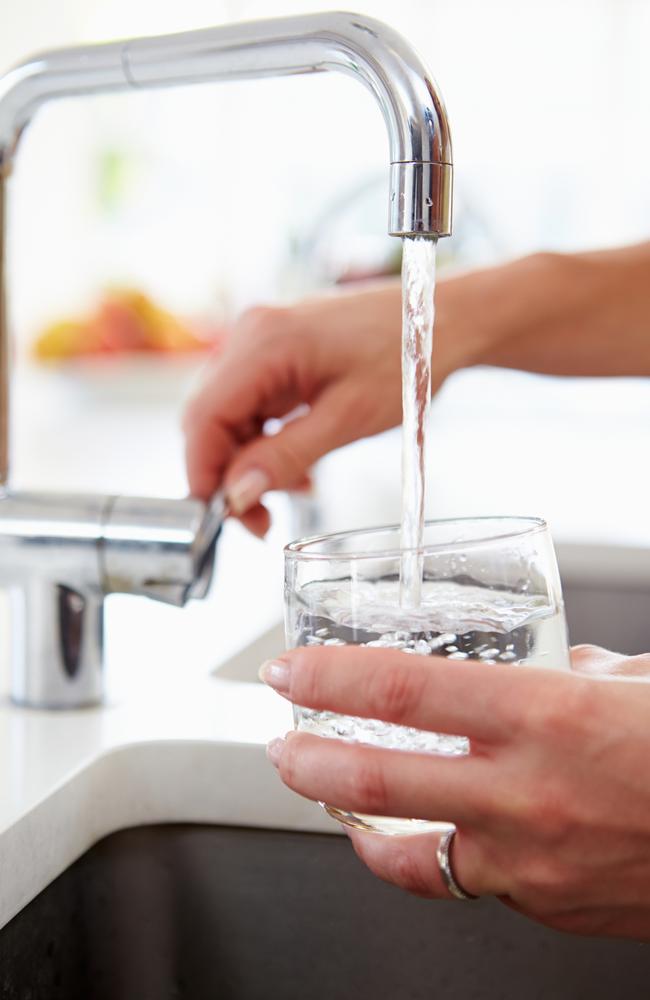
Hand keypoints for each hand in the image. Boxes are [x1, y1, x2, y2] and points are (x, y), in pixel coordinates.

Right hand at [183, 275, 489, 535]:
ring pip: (228, 417)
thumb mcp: (347, 419)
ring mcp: (261, 341)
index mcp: (264, 342)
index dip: (204, 473)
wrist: (442, 319)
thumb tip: (236, 495)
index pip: (203, 416)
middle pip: (209, 418)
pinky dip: (265, 441)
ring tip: (293, 492)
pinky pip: (252, 406)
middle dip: (227, 474)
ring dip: (249, 461)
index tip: (223, 518)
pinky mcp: (276, 353)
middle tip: (261, 519)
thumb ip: (285, 457)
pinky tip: (298, 467)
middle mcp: (252, 335)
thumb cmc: (407, 357)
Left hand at [260, 644, 649, 939]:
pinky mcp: (547, 906)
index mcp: (547, 717)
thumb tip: (557, 663)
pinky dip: (434, 856)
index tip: (289, 669)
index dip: (327, 678)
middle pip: (372, 781)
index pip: (399, 691)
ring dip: (349, 824)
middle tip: (277, 741)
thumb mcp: (642, 682)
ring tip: (325, 800)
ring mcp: (532, 863)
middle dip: (304, 761)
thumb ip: (582, 671)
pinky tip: (425, 837)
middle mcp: (527, 794)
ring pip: (404, 855)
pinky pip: (468, 883)